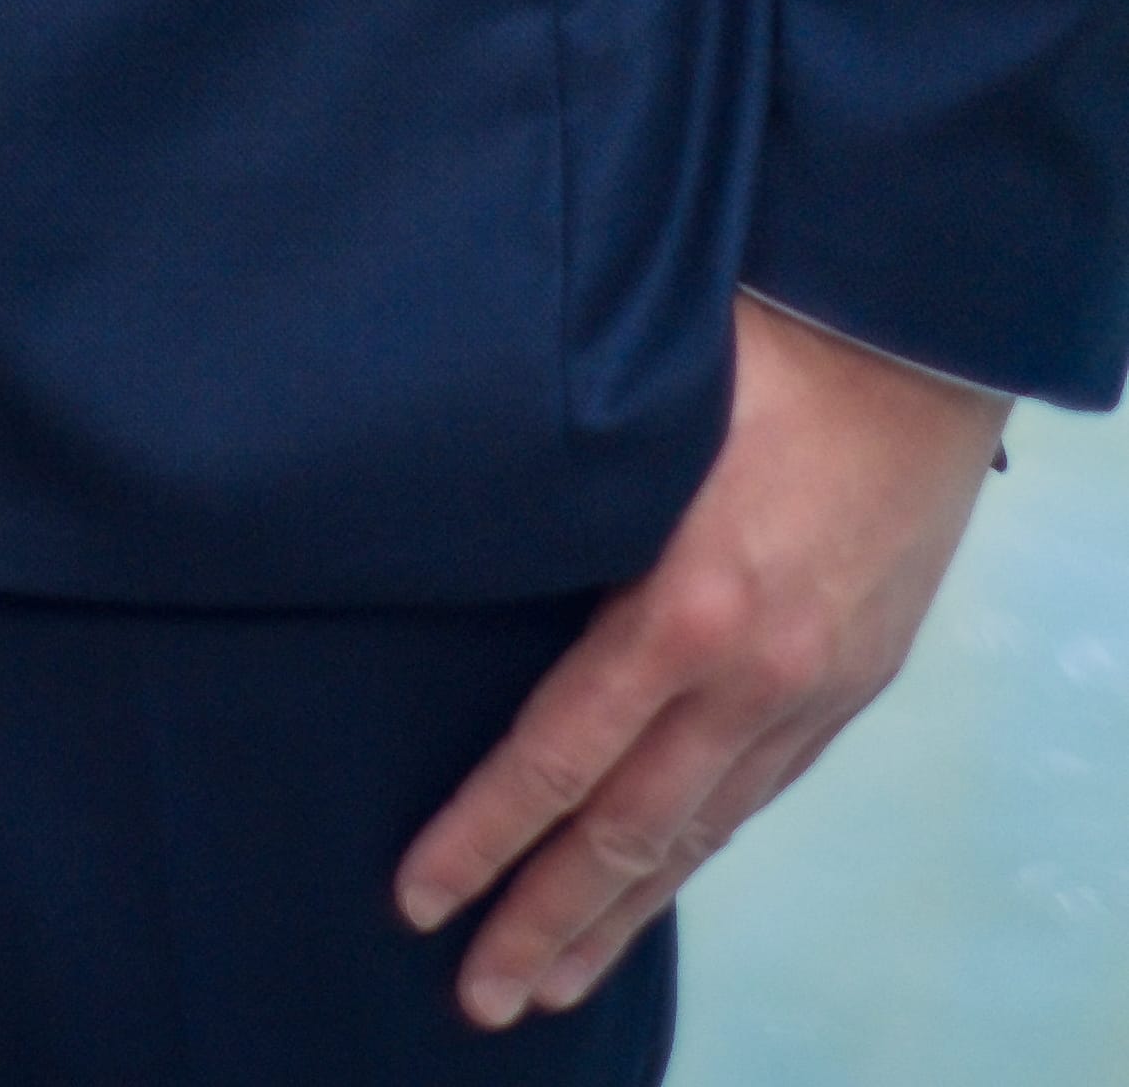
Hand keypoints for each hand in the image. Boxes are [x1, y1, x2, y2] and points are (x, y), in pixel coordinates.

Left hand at [396, 295, 1007, 1024]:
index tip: (418, 897)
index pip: (560, 756)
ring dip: (623, 917)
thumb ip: (555, 478)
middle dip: (546, 920)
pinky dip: (699, 854)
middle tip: (477, 998)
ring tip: (555, 984)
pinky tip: (660, 884)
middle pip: (631, 833)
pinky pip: (759, 796)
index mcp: (684, 604)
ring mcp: (810, 689)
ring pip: (700, 834)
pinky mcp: (851, 682)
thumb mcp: (637, 404)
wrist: (913, 335)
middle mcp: (752, 675)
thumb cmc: (755, 339)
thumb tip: (437, 510)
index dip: (486, 834)